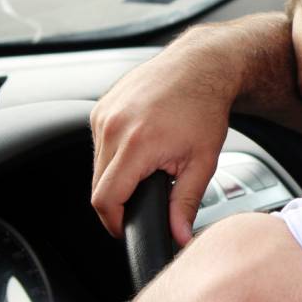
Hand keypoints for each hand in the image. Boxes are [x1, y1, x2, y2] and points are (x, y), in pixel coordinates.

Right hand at [91, 40, 234, 245]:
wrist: (200, 65)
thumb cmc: (205, 107)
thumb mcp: (204, 161)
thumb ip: (187, 203)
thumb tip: (180, 236)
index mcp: (136, 143)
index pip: (106, 200)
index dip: (116, 222)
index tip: (128, 228)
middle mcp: (113, 126)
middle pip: (98, 186)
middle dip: (119, 201)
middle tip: (145, 199)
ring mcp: (103, 114)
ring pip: (96, 166)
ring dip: (116, 176)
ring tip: (148, 168)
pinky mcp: (100, 107)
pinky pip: (98, 145)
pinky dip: (114, 154)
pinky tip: (140, 147)